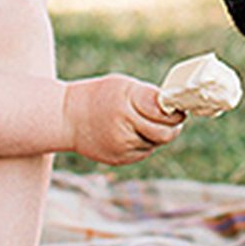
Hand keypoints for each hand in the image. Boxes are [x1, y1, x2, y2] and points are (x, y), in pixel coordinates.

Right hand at [61, 75, 184, 164]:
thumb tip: (174, 107)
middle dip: (173, 126)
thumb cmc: (99, 97)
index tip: (178, 106)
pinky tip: (132, 132)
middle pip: (165, 133)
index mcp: (126, 103)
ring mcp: (122, 146)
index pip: (164, 112)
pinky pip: (144, 152)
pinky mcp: (120, 159)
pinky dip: (144, 143)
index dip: (175, 110)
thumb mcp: (123, 86)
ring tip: (143, 122)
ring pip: (155, 143)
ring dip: (157, 134)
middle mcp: (124, 127)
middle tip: (174, 117)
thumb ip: (148, 96)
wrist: (66, 118)